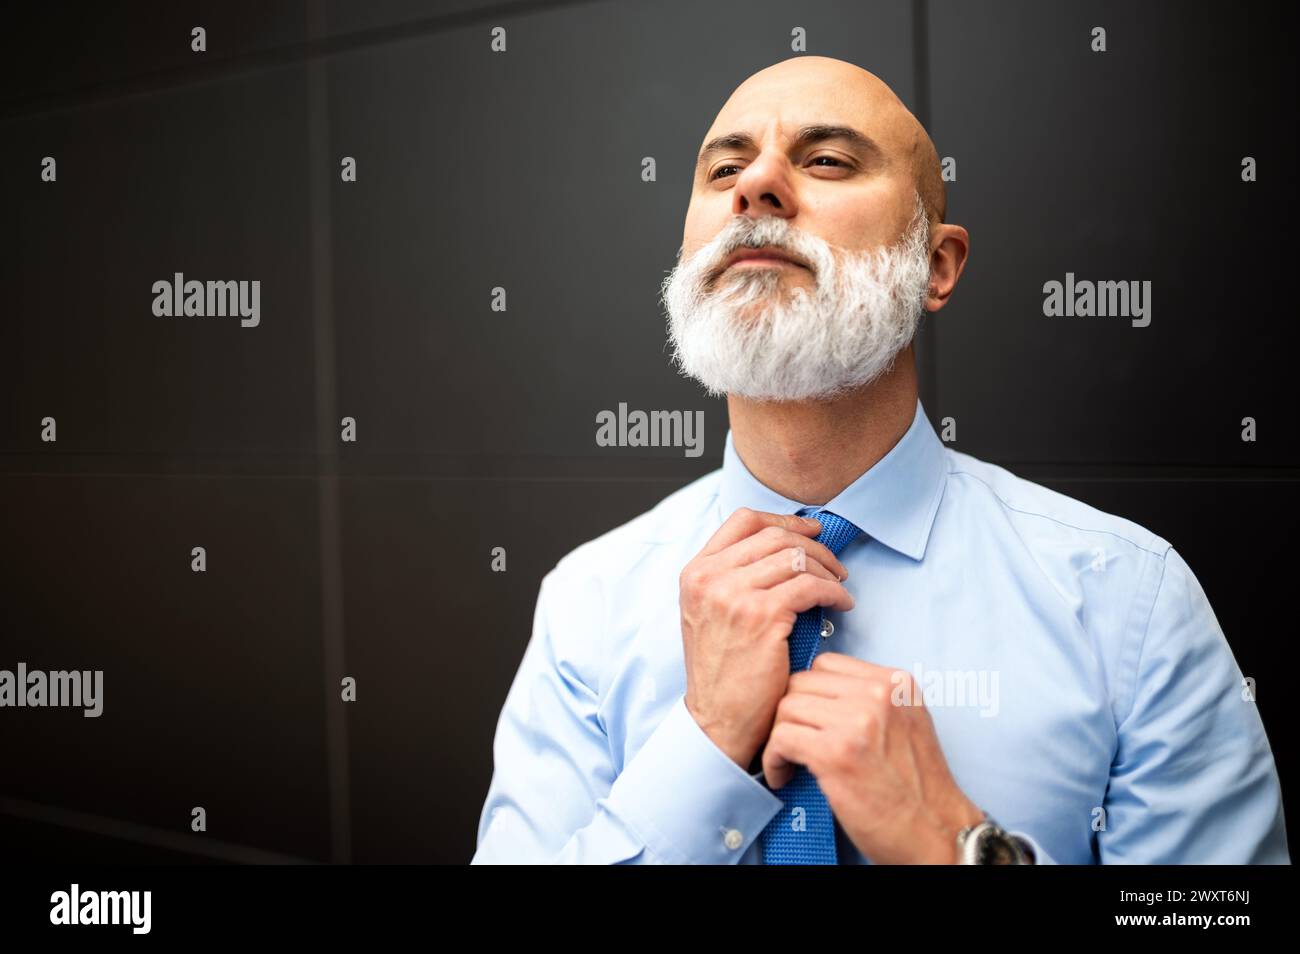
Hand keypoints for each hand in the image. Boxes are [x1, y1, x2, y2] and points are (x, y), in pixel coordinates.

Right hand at [680, 508, 854, 769]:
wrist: (717, 721)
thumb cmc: (723, 674)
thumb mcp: (712, 614)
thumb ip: (734, 579)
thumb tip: (785, 550)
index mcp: (695, 572)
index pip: (743, 520)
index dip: (784, 520)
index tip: (810, 530)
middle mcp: (708, 577)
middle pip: (774, 536)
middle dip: (814, 546)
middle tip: (835, 565)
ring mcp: (732, 594)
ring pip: (795, 557)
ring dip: (827, 569)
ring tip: (840, 586)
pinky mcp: (760, 616)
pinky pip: (810, 586)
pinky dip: (834, 591)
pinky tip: (842, 604)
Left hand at [761, 652, 984, 863]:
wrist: (935, 831)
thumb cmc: (918, 788)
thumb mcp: (908, 722)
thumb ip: (873, 700)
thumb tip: (825, 694)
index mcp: (896, 683)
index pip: (827, 664)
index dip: (811, 693)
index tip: (809, 717)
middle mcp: (879, 694)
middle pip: (802, 682)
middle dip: (792, 713)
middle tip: (794, 739)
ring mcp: (857, 721)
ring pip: (787, 707)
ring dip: (780, 736)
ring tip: (789, 759)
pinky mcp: (836, 752)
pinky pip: (782, 737)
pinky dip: (774, 758)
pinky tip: (784, 774)